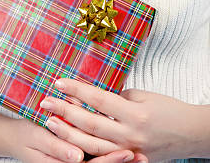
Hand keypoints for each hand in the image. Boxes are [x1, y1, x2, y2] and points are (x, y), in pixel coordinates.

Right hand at [6, 116, 141, 162]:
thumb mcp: (36, 139)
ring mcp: (74, 162)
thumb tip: (77, 157)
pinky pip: (94, 156)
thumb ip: (56, 148)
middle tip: (142, 156)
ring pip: (99, 162)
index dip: (111, 161)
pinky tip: (124, 146)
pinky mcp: (75, 156)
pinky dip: (108, 153)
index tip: (128, 154)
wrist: (12, 138)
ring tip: (140, 155)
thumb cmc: (23, 136)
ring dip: (118, 160)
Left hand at [40, 78, 195, 162]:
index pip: (99, 100)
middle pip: (90, 124)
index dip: (77, 90)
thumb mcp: (144, 97)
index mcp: (135, 114)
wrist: (191, 134)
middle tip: (45, 102)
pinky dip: (84, 150)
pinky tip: (70, 143)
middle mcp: (130, 135)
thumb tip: (94, 99)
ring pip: (92, 146)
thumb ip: (118, 99)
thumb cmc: (169, 110)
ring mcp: (129, 151)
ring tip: (50, 123)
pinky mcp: (130, 160)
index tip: (58, 82)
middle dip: (65, 112)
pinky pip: (103, 156)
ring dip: (68, 134)